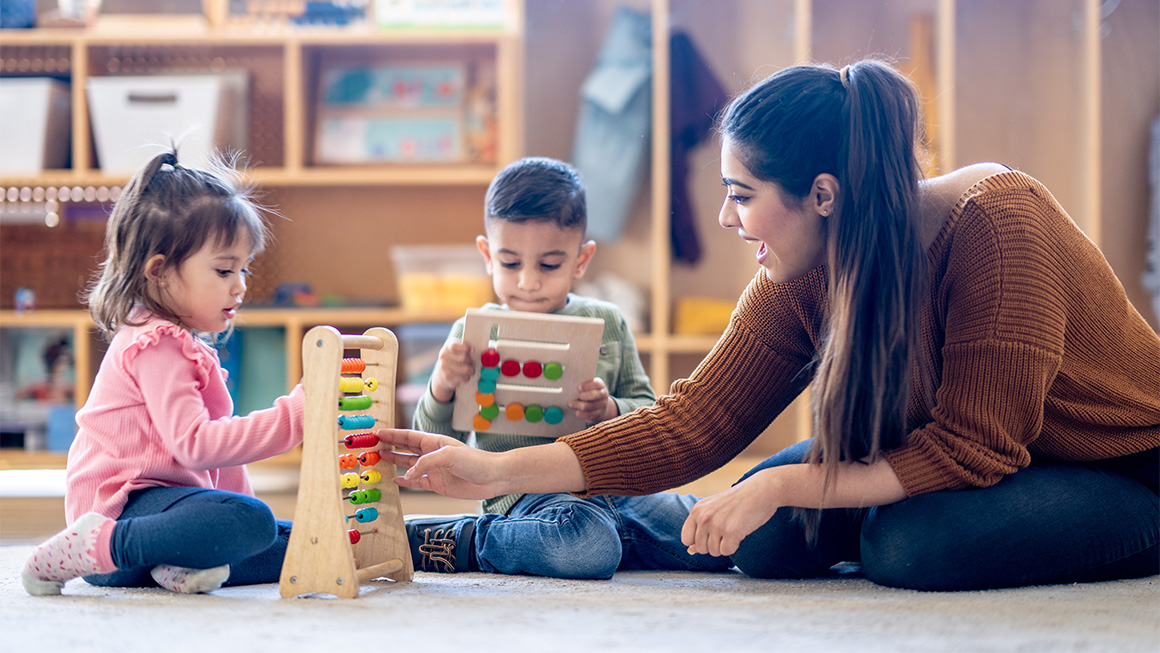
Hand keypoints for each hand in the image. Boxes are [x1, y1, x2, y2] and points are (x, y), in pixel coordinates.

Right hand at [375, 428, 504, 499]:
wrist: (493, 477)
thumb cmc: (475, 461)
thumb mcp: (448, 456)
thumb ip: (425, 462)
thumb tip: (407, 474)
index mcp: (434, 442)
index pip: (408, 437)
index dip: (392, 434)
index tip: (377, 433)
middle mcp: (432, 455)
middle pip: (406, 449)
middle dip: (389, 446)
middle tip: (372, 445)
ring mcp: (435, 469)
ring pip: (409, 465)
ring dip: (395, 462)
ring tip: (379, 459)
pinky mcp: (438, 484)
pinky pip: (418, 482)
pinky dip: (406, 481)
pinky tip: (396, 479)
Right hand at [429, 341, 472, 402]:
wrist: (442, 373)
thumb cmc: (456, 359)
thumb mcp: (458, 350)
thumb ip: (468, 348)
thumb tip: (487, 351)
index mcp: (448, 346)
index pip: (455, 346)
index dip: (465, 348)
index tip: (472, 351)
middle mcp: (443, 355)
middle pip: (463, 358)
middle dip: (471, 361)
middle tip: (472, 363)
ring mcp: (443, 367)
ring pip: (465, 369)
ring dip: (471, 371)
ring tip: (470, 370)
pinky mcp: (447, 378)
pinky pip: (463, 378)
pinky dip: (467, 378)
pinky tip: (465, 376)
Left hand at [569, 378, 616, 422]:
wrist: (602, 406)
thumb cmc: (591, 393)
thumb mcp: (590, 387)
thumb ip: (583, 386)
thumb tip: (570, 385)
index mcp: (601, 386)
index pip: (597, 384)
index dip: (588, 385)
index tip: (579, 387)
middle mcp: (604, 395)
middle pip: (594, 395)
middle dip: (583, 396)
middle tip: (575, 395)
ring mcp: (602, 405)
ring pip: (589, 406)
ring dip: (578, 406)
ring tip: (570, 404)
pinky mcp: (599, 415)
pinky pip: (589, 415)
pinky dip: (581, 414)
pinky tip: (576, 412)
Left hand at [681, 469, 780, 557]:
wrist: (761, 491)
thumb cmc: (738, 501)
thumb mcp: (714, 510)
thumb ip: (700, 528)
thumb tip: (691, 550)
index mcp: (697, 510)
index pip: (686, 539)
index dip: (698, 541)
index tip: (711, 534)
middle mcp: (703, 517)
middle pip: (701, 548)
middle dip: (714, 545)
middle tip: (726, 530)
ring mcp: (716, 524)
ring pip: (714, 552)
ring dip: (725, 545)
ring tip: (734, 528)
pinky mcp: (731, 532)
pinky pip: (727, 552)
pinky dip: (735, 546)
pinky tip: (740, 532)